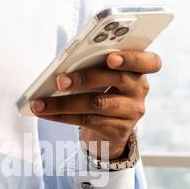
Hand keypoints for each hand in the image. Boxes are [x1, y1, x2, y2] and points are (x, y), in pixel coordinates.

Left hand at [29, 49, 161, 161]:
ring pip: (97, 104)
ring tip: (39, 103)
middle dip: (85, 78)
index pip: (150, 62)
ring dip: (63, 103)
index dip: (133, 58)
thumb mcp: (101, 74)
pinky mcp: (119, 130)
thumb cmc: (99, 88)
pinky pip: (88, 121)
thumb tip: (62, 65)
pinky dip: (62, 116)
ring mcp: (132, 112)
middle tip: (59, 80)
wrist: (107, 128)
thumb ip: (92, 64)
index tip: (111, 58)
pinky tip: (44, 113)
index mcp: (138, 69)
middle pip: (118, 80)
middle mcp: (140, 89)